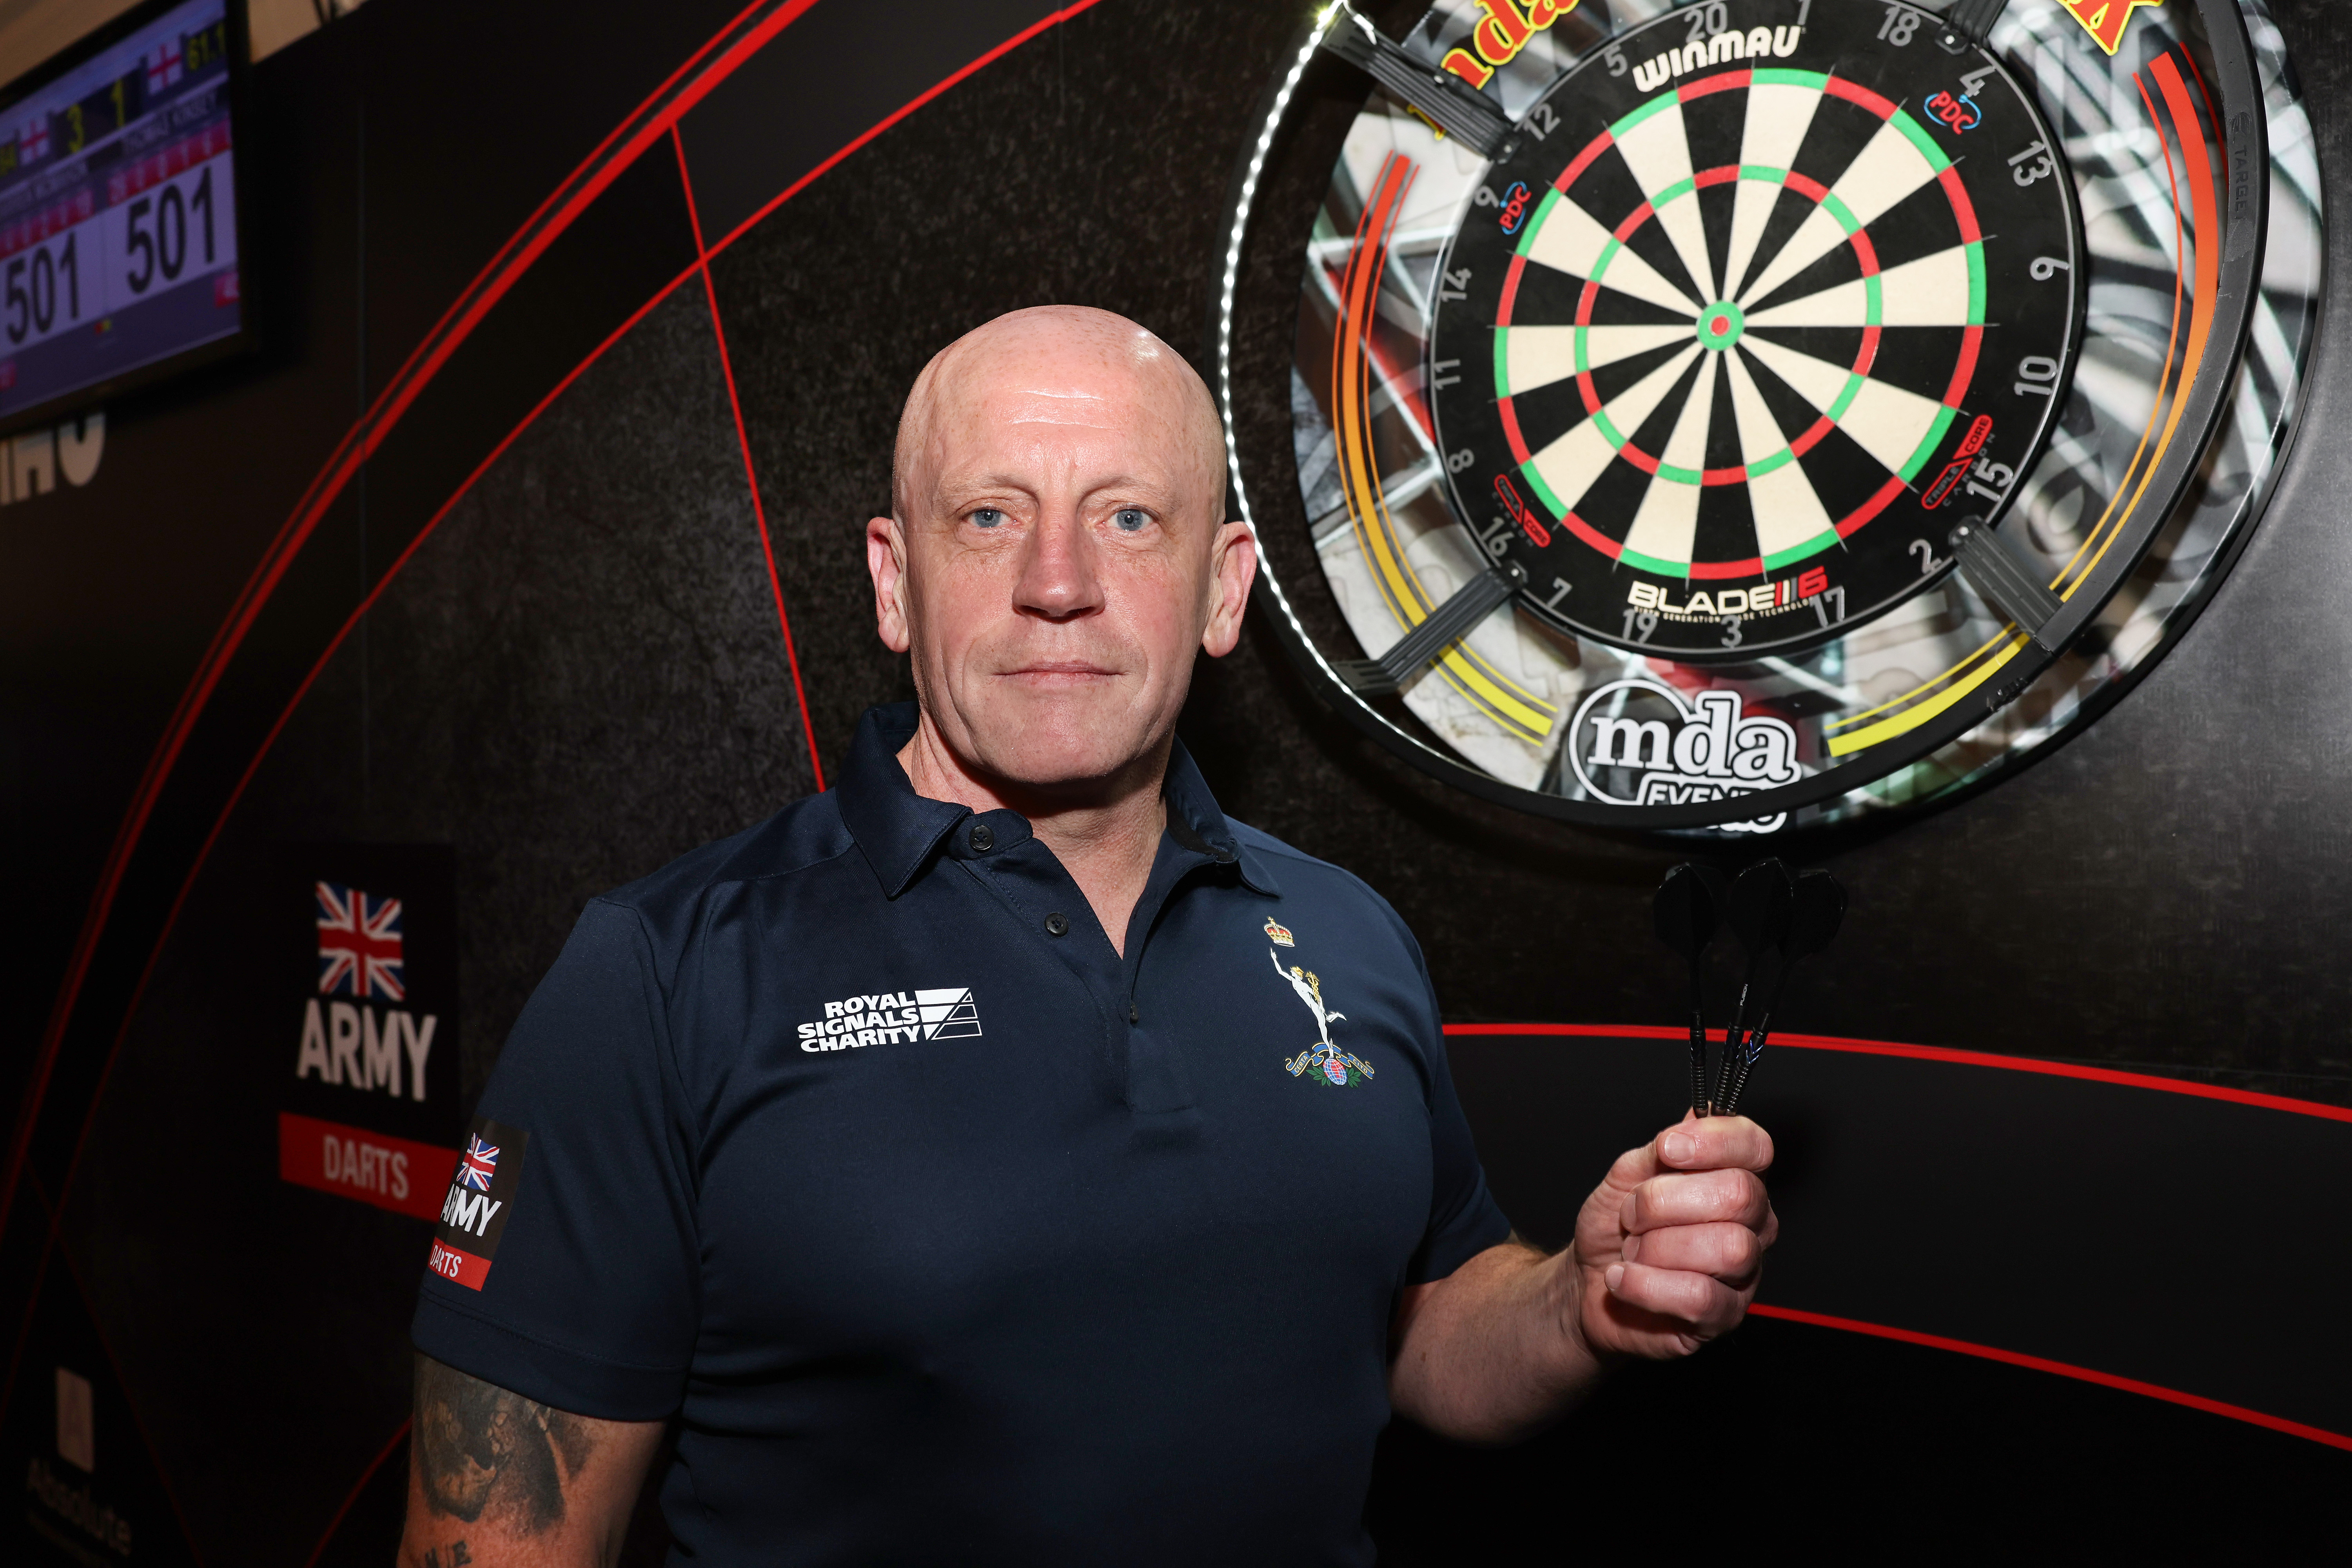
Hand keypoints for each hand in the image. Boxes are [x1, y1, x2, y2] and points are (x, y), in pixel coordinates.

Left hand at [1571, 1112, 1775, 1358]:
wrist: (1586, 1280)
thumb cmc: (1614, 1226)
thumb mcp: (1627, 1174)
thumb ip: (1664, 1146)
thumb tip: (1700, 1114)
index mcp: (1733, 1176)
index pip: (1755, 1146)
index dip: (1715, 1142)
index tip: (1667, 1149)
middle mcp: (1750, 1223)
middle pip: (1739, 1195)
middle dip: (1666, 1200)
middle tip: (1631, 1213)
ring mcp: (1743, 1272)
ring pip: (1726, 1248)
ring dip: (1656, 1247)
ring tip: (1632, 1251)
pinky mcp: (1724, 1316)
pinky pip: (1699, 1296)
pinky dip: (1646, 1285)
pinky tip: (1623, 1279)